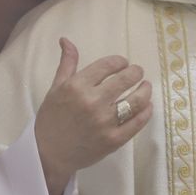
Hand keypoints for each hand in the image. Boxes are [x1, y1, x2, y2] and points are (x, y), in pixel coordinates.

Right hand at [33, 38, 152, 194]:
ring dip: (145, 90)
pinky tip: (147, 106)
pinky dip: (146, 112)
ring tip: (146, 86)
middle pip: (125, 79)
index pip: (108, 65)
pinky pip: (137, 123)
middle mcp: (92, 102)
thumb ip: (67, 64)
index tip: (123, 63)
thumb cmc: (51, 119)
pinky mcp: (113, 140)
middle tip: (137, 72)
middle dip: (135, 72)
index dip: (120, 61)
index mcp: (77, 87)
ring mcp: (104, 122)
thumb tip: (66, 40)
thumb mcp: (55, 88)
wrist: (48, 154)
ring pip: (136, 101)